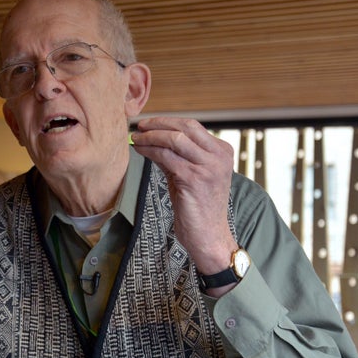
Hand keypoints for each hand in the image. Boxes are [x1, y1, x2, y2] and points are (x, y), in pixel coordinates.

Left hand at [131, 117, 237, 278]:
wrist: (208, 235)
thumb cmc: (197, 207)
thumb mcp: (188, 175)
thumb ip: (175, 156)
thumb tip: (151, 139)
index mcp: (222, 152)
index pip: (192, 126)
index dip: (167, 122)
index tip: (148, 124)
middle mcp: (219, 156)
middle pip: (185, 127)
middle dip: (158, 124)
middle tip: (139, 126)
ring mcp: (208, 167)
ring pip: (174, 139)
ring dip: (151, 136)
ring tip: (135, 138)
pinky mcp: (194, 178)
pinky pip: (166, 157)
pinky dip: (150, 151)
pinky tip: (140, 151)